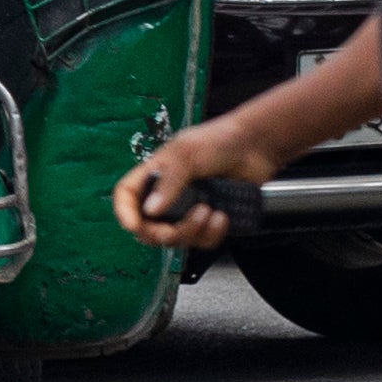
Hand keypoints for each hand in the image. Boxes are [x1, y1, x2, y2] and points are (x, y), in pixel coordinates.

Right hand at [112, 119, 268, 250]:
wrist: (256, 146)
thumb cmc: (219, 140)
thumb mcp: (186, 154)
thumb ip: (168, 182)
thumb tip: (150, 210)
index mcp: (154, 175)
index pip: (127, 197)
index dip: (125, 213)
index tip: (135, 225)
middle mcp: (167, 195)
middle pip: (149, 227)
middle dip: (166, 232)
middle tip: (182, 225)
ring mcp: (188, 209)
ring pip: (177, 238)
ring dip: (193, 231)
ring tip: (211, 211)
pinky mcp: (209, 220)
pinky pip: (202, 241)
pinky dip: (212, 234)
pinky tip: (222, 216)